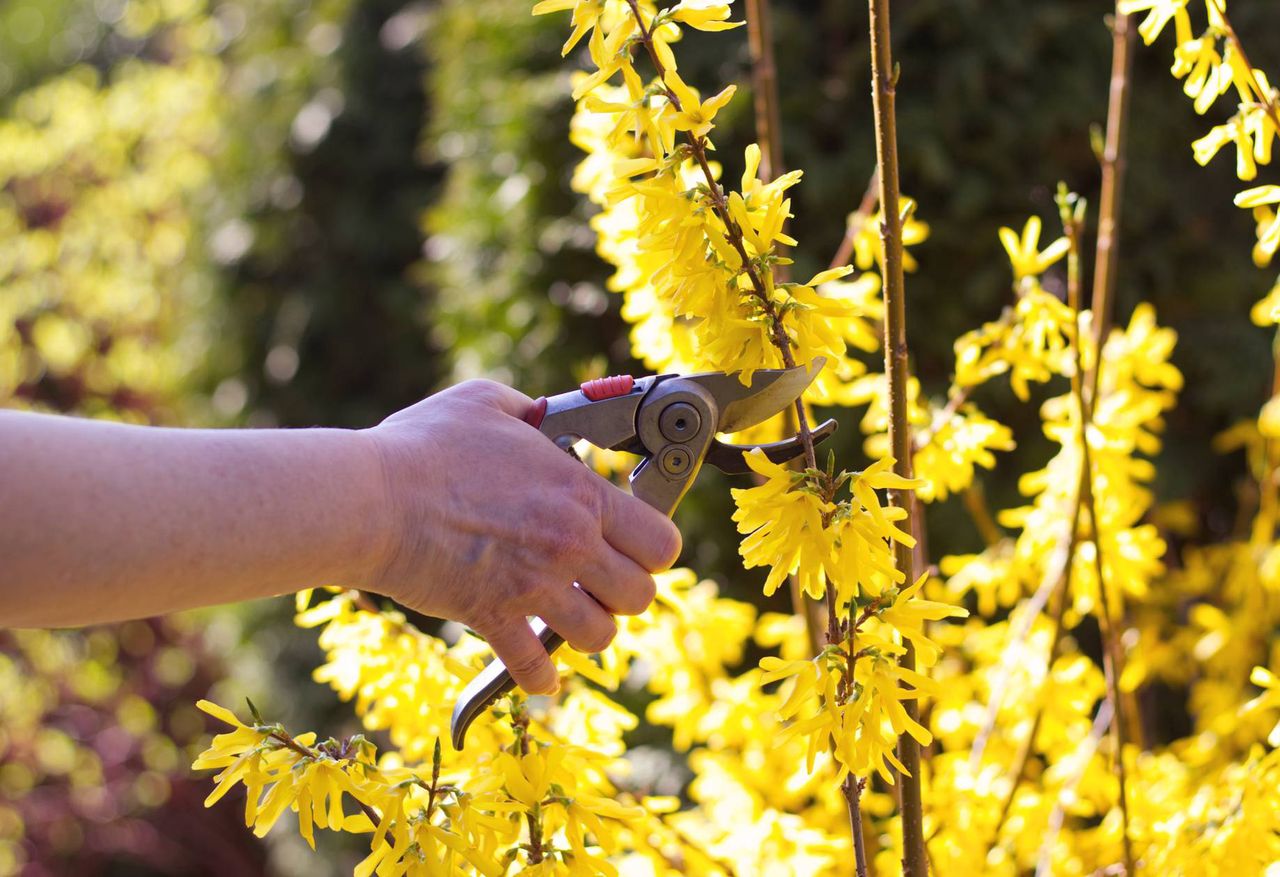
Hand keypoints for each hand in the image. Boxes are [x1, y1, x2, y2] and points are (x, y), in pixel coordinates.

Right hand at [362, 380, 681, 693]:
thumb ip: (529, 410)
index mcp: (579, 493)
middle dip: (624, 592)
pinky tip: (538, 669)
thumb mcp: (485, 403)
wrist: (370, 497)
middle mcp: (570, 543)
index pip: (661, 541)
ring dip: (588, 630)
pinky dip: (540, 676)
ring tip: (568, 616)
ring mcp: (534, 586)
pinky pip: (535, 668)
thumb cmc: (423, 447)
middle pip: (640, 595)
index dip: (653, 547)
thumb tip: (543, 414)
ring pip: (600, 635)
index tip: (632, 545)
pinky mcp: (493, 618)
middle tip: (599, 582)